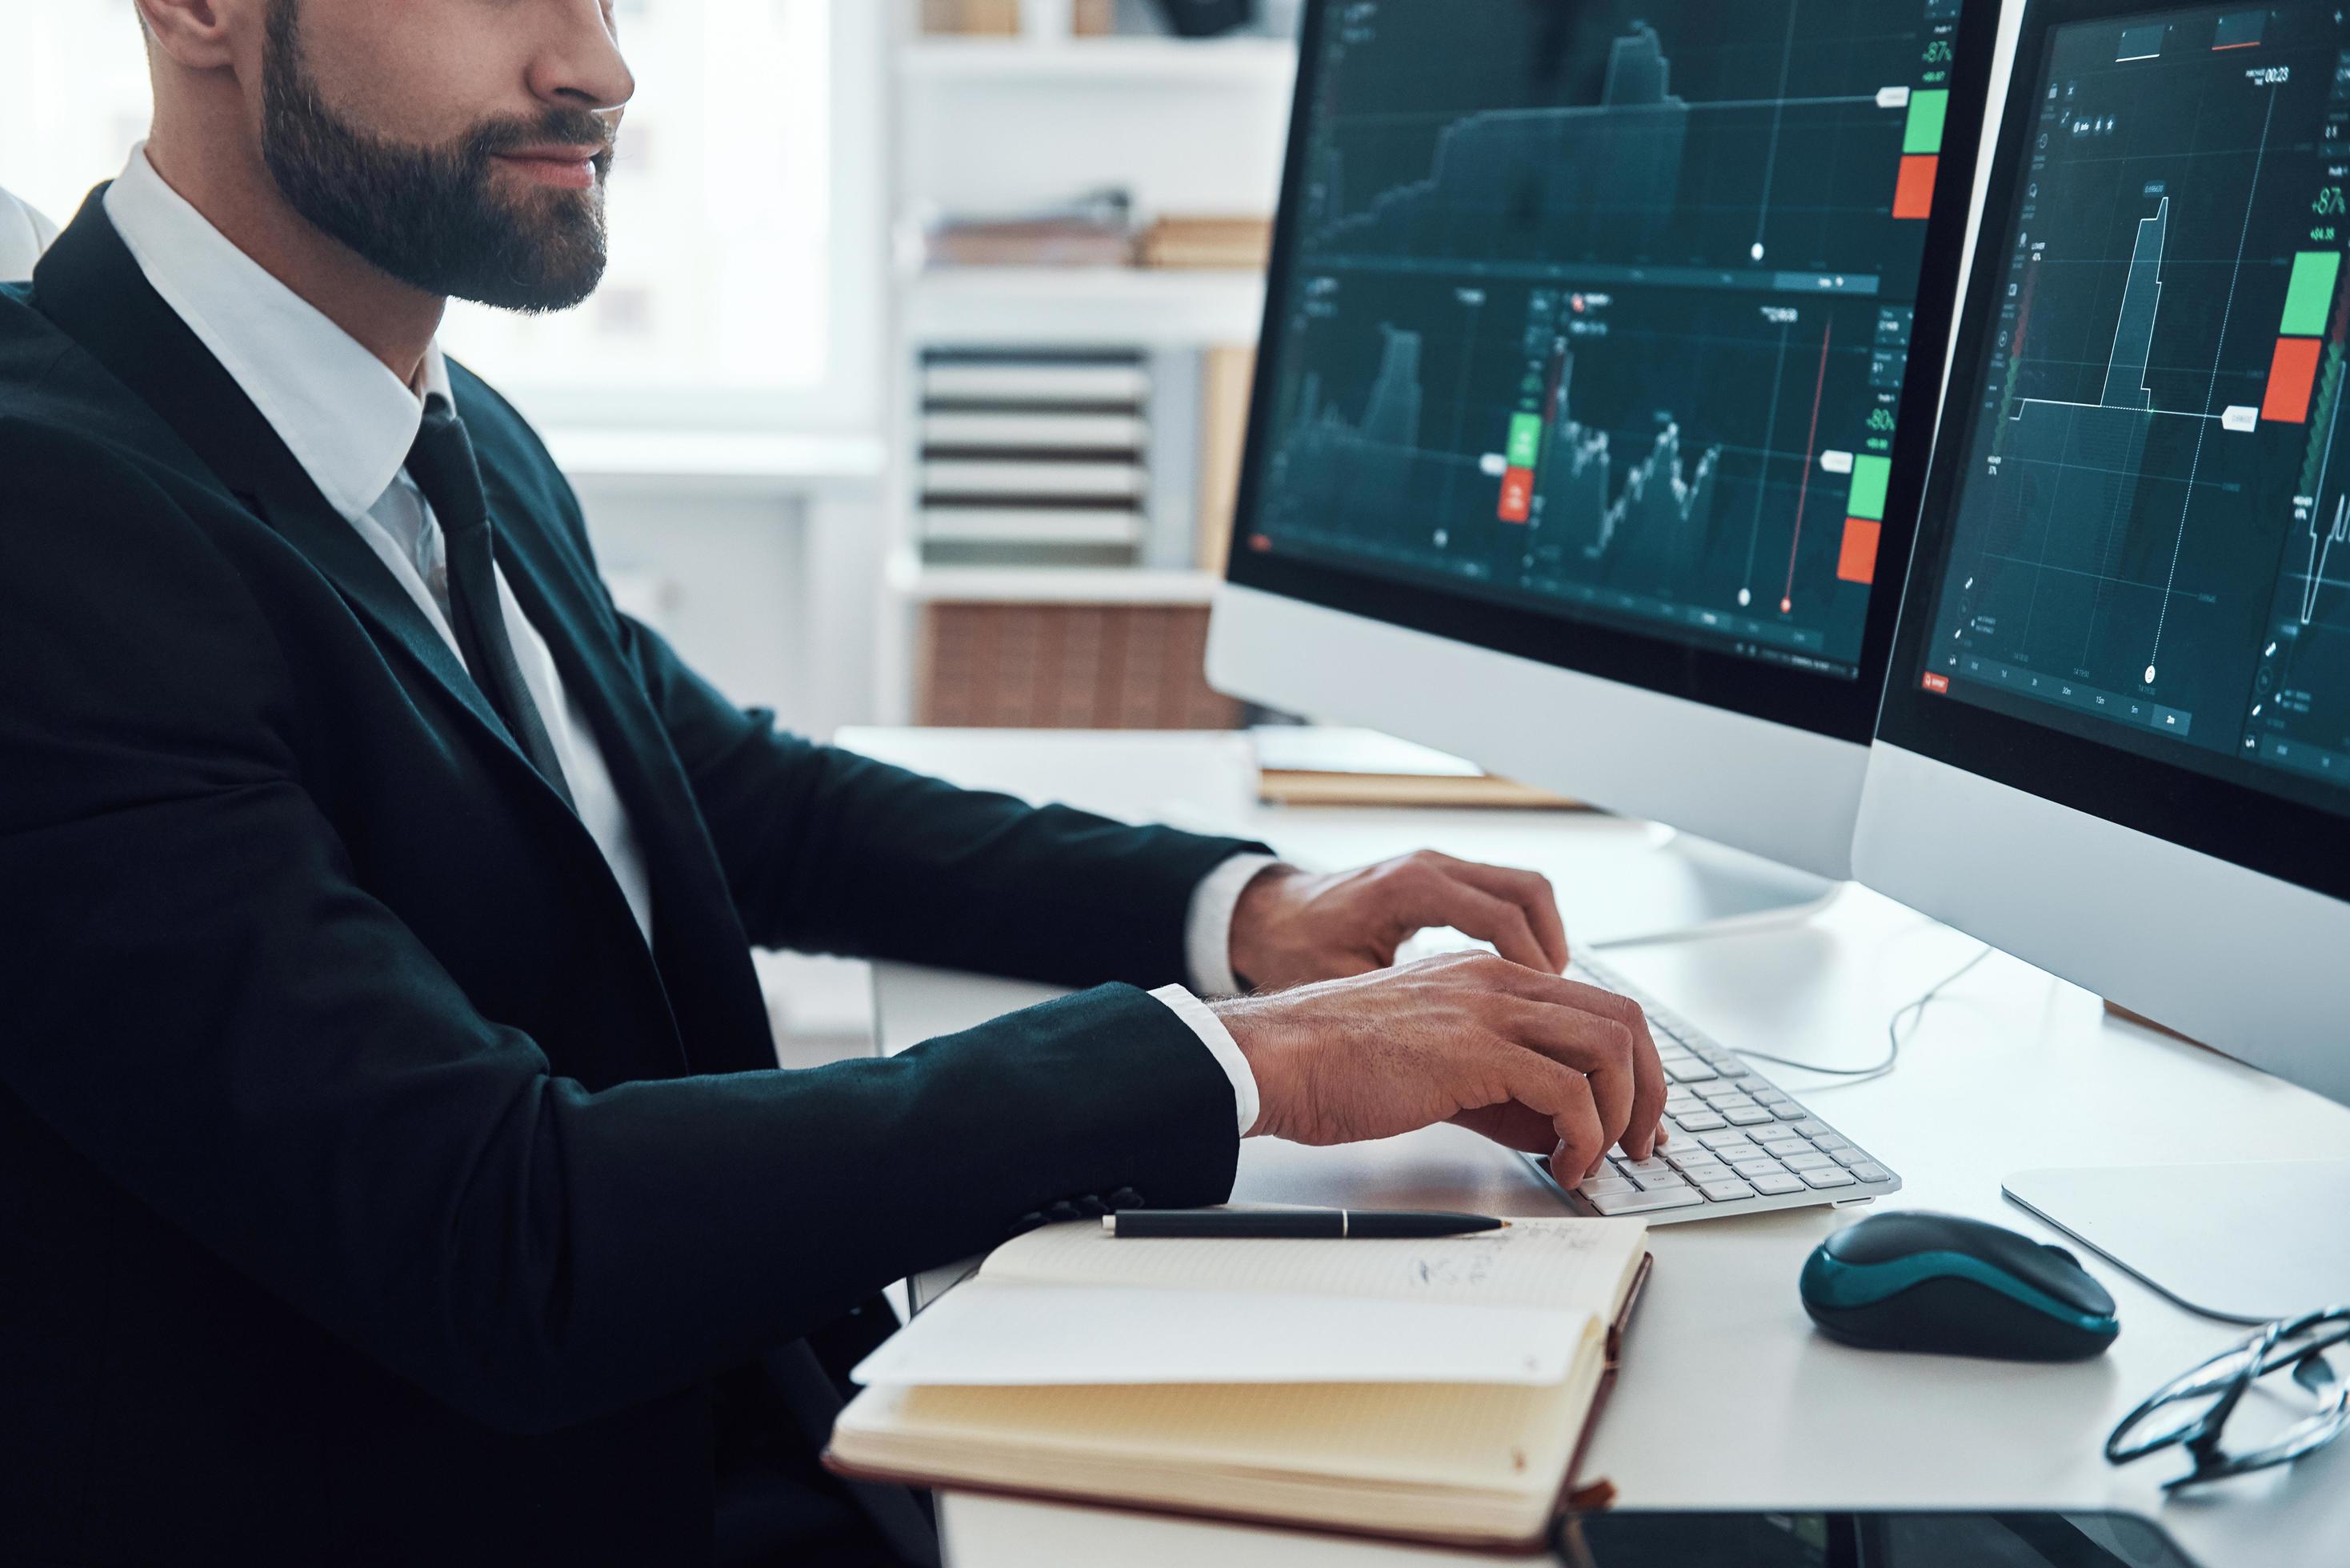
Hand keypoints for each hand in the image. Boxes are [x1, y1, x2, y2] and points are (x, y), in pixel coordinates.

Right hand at [1211, 952, 1668, 1181]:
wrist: (1278, 1058)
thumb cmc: (1337, 1066)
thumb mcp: (1436, 1066)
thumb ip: (1501, 1088)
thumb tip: (1557, 1130)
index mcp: (1490, 977)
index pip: (1598, 1006)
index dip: (1634, 1067)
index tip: (1633, 1119)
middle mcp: (1499, 982)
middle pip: (1624, 1019)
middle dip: (1650, 1089)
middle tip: (1642, 1144)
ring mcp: (1489, 1010)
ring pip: (1610, 1048)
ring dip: (1624, 1114)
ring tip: (1600, 1158)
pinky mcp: (1476, 1051)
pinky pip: (1569, 1092)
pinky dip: (1584, 1136)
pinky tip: (1563, 1165)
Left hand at [1226, 851, 1569, 992]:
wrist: (1260, 921)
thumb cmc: (1291, 958)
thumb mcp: (1349, 995)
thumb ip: (1413, 1026)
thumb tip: (1474, 1075)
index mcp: (1408, 890)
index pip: (1503, 919)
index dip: (1536, 971)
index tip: (1555, 1022)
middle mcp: (1429, 869)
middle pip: (1528, 893)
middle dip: (1556, 953)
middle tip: (1570, 1011)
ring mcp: (1434, 868)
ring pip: (1523, 889)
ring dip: (1548, 942)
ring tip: (1557, 998)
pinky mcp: (1434, 881)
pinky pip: (1501, 895)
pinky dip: (1524, 934)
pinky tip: (1521, 981)